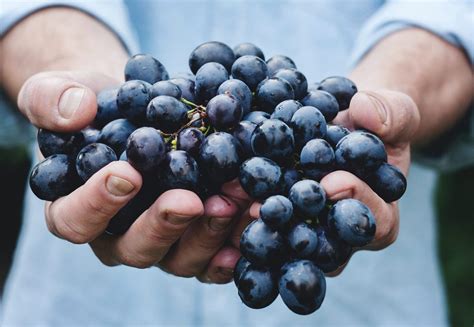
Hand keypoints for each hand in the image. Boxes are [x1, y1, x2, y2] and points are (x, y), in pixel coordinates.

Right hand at [18, 70, 250, 282]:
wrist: (136, 110)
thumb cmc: (94, 106)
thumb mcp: (60, 91)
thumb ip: (52, 99)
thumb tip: (76, 111)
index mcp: (75, 209)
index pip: (76, 220)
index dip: (97, 204)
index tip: (127, 174)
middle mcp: (118, 235)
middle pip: (135, 248)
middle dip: (164, 225)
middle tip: (190, 200)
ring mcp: (161, 241)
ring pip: (180, 258)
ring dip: (209, 233)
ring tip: (234, 200)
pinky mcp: (194, 237)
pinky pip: (214, 255)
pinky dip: (234, 242)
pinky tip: (253, 220)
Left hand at [229, 89, 419, 275]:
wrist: (344, 124)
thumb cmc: (374, 123)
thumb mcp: (394, 112)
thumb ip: (391, 113)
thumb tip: (365, 111)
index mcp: (378, 216)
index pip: (373, 222)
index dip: (356, 203)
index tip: (333, 181)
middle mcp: (339, 235)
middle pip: (322, 245)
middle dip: (295, 224)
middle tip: (267, 207)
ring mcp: (306, 230)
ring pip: (285, 241)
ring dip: (257, 224)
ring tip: (233, 202)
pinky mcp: (278, 219)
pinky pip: (260, 223)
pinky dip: (239, 210)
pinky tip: (217, 196)